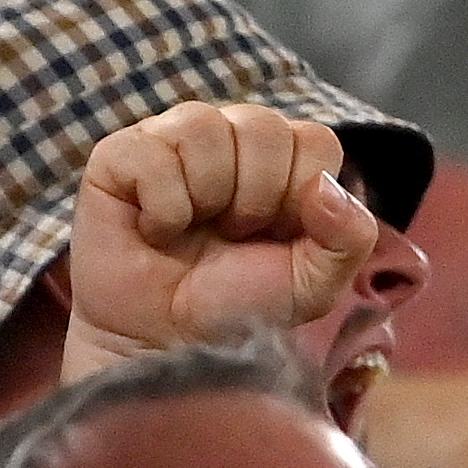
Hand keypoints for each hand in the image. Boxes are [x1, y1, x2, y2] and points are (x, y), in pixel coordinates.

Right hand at [65, 101, 384, 365]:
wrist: (168, 341)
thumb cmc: (240, 304)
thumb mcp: (314, 283)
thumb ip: (348, 237)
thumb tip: (326, 185)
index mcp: (282, 156)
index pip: (315, 140)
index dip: (300, 196)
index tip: (277, 234)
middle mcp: (229, 135)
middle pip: (263, 127)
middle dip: (256, 199)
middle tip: (232, 236)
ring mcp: (171, 138)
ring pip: (204, 127)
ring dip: (207, 197)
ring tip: (194, 230)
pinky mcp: (119, 156)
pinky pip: (151, 155)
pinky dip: (162, 207)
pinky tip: (157, 230)